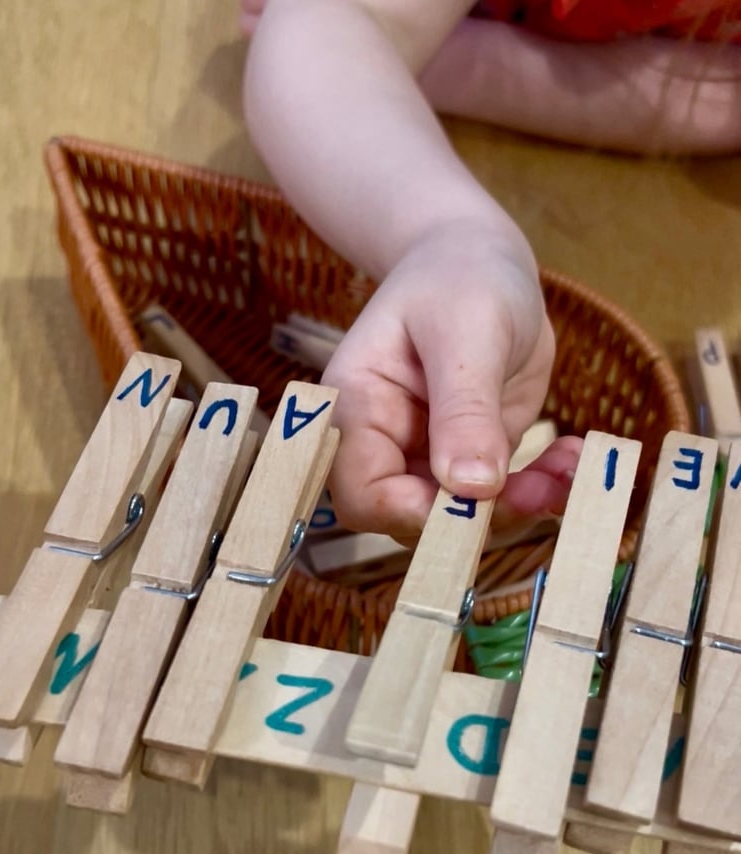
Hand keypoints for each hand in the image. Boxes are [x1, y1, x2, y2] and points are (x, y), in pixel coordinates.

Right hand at [324, 217, 581, 540]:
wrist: (483, 260)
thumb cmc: (459, 275)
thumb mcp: (467, 330)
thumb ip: (465, 408)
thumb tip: (472, 487)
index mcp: (357, 409)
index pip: (361, 492)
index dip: (408, 513)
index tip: (472, 501)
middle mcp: (385, 444)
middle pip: (412, 518)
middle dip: (478, 518)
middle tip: (541, 490)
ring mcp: (429, 456)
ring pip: (463, 518)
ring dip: (519, 507)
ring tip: (567, 472)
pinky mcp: (473, 460)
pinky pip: (501, 498)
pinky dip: (540, 488)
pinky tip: (570, 459)